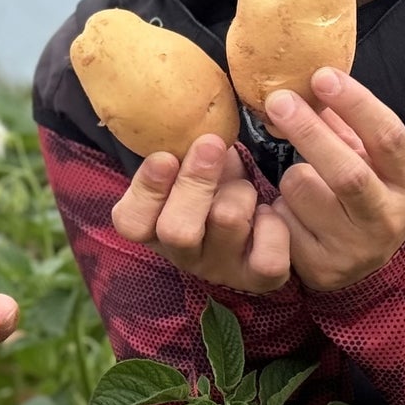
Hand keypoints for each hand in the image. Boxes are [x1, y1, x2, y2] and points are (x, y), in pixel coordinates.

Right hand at [110, 134, 290, 291]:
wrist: (253, 215)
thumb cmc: (211, 182)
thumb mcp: (186, 164)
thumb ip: (178, 150)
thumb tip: (190, 125)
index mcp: (152, 228)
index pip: (131, 223)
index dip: (147, 190)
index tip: (165, 157)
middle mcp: (183, 256)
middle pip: (177, 231)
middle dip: (195, 182)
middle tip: (211, 144)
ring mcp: (220, 269)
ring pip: (227, 223)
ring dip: (240, 191)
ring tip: (243, 186)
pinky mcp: (260, 279)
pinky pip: (268, 257)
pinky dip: (273, 226)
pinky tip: (267, 213)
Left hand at [265, 67, 404, 290]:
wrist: (362, 257)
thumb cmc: (360, 189)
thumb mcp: (363, 154)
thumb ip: (339, 121)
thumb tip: (302, 83)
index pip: (389, 138)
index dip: (356, 104)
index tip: (322, 75)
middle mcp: (389, 217)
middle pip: (347, 174)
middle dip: (309, 132)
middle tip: (277, 100)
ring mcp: (357, 247)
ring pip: (304, 192)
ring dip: (289, 176)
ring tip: (298, 182)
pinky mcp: (323, 266)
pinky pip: (282, 220)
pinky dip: (275, 206)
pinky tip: (287, 211)